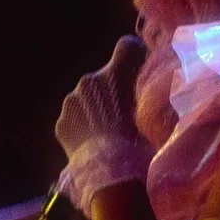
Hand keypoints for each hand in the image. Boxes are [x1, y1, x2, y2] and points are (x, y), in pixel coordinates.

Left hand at [54, 37, 147, 211]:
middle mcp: (89, 80)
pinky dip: (83, 127)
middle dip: (112, 90)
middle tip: (124, 114)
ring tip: (109, 133)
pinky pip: (75, 119)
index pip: (127, 45)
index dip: (134, 55)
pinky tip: (96, 144)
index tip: (138, 68)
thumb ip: (152, 91)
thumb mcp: (155, 112)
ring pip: (86, 99)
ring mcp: (71, 102)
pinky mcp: (61, 123)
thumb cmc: (141, 142)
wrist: (111, 173)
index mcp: (117, 73)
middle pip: (103, 76)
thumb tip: (158, 84)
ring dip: (96, 109)